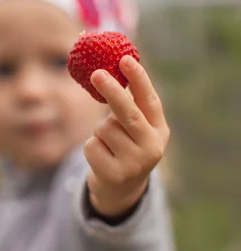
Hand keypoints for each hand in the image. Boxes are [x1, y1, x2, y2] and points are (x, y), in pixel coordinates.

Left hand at [84, 55, 169, 217]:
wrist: (120, 191)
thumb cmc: (125, 149)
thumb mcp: (134, 130)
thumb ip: (128, 107)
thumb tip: (105, 71)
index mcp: (159, 131)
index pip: (150, 101)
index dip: (138, 79)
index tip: (125, 59)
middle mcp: (152, 147)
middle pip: (127, 113)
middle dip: (112, 90)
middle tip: (96, 73)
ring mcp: (134, 164)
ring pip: (103, 129)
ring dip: (99, 131)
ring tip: (108, 144)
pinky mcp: (114, 175)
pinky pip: (91, 145)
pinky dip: (91, 148)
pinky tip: (102, 158)